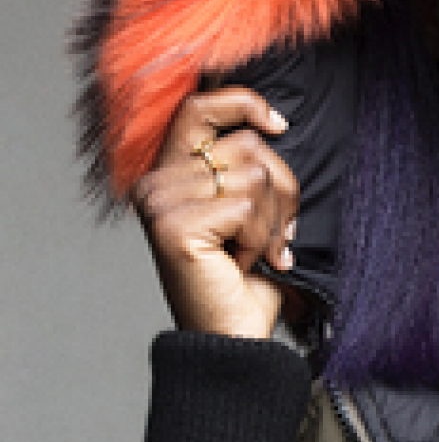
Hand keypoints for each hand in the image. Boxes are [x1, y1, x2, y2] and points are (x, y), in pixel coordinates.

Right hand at [131, 87, 298, 338]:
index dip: (245, 103)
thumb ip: (248, 164)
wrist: (234, 337)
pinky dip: (261, 238)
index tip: (278, 125)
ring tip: (255, 251)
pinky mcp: (174, 227)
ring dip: (272, 220)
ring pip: (254, 174)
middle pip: (247, 145)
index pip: (200, 107)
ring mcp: (159, 205)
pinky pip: (247, 207)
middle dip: (281, 190)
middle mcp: (154, 185)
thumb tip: (273, 122)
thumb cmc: (246, 277)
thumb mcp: (249, 207)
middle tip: (272, 233)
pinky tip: (244, 264)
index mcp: (169, 173)